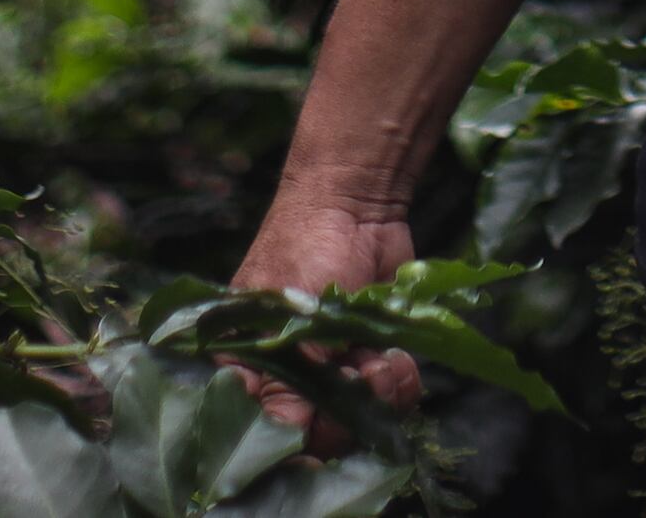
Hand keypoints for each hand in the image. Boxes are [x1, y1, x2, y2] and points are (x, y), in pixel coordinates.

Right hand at [224, 183, 425, 448]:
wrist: (356, 202)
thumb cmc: (304, 248)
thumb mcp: (288, 317)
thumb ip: (291, 381)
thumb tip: (291, 438)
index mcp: (247, 371)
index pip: (263, 433)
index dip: (293, 443)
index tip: (320, 431)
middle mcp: (287, 379)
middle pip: (318, 437)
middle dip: (346, 415)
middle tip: (361, 374)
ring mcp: (334, 372)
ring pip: (360, 423)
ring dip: (378, 397)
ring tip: (381, 359)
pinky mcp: (372, 359)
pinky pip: (389, 400)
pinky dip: (398, 383)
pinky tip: (396, 356)